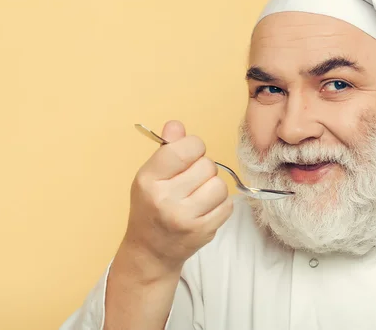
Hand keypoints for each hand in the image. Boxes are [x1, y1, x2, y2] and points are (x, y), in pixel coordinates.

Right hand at [123, 120, 232, 275]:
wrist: (151, 251)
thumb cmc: (151, 207)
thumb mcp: (150, 176)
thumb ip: (166, 149)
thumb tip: (176, 125)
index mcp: (148, 179)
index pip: (183, 149)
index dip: (193, 147)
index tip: (189, 155)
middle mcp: (165, 198)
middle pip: (206, 165)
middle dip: (203, 169)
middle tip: (191, 181)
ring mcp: (185, 217)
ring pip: (219, 185)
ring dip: (213, 187)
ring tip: (199, 195)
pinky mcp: (203, 231)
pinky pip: (227, 205)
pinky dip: (220, 204)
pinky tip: (205, 209)